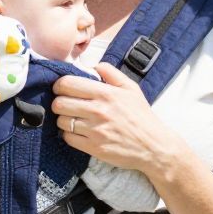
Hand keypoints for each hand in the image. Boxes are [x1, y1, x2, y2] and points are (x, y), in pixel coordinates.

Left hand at [52, 62, 176, 174]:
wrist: (153, 146)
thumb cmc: (141, 117)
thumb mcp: (131, 88)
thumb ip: (111, 72)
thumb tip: (93, 66)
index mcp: (106, 93)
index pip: (67, 84)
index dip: (60, 85)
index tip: (63, 89)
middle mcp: (98, 111)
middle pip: (59, 103)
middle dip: (59, 103)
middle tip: (66, 105)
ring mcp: (95, 130)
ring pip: (62, 121)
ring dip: (64, 120)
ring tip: (74, 120)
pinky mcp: (93, 147)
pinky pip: (68, 138)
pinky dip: (70, 135)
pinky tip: (78, 132)